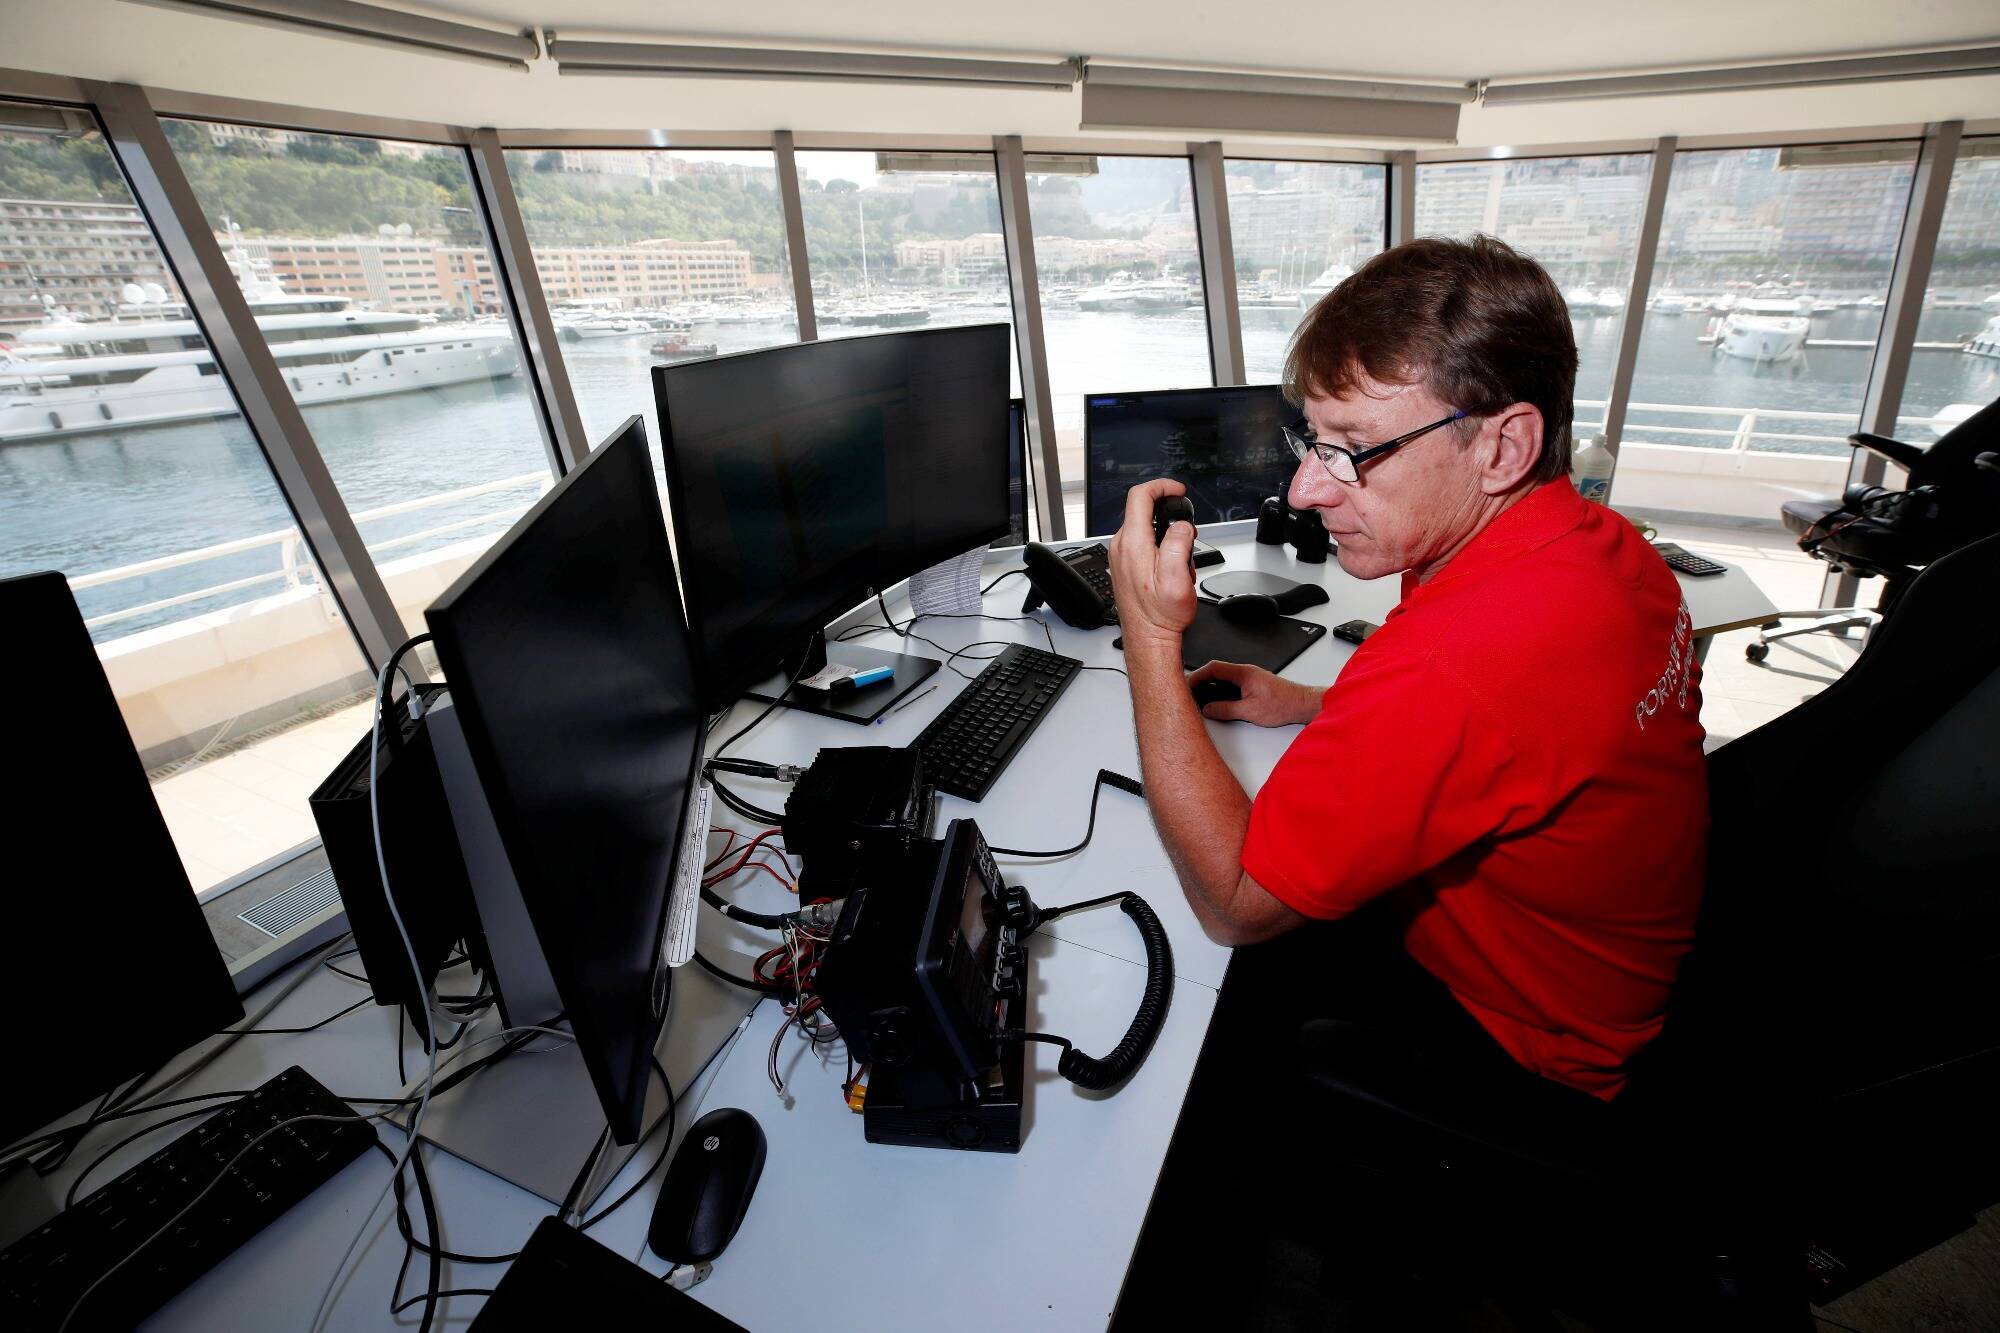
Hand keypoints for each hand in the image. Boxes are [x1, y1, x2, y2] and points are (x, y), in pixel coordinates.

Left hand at [1107, 479, 1196, 649]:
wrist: (1148, 636)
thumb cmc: (1161, 614)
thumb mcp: (1178, 577)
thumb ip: (1179, 543)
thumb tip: (1182, 526)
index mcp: (1133, 543)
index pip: (1140, 496)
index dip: (1161, 486)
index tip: (1177, 490)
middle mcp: (1121, 546)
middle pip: (1141, 511)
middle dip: (1168, 516)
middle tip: (1187, 535)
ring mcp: (1120, 556)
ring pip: (1144, 528)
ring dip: (1166, 536)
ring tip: (1180, 561)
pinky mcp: (1123, 564)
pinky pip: (1141, 544)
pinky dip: (1159, 548)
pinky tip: (1169, 569)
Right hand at [1188, 661, 1322, 727]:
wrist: (1302, 704)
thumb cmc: (1284, 704)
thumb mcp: (1250, 711)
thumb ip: (1226, 710)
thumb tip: (1208, 709)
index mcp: (1244, 673)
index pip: (1213, 668)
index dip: (1197, 675)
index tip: (1186, 684)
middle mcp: (1245, 672)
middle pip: (1215, 671)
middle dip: (1200, 680)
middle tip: (1188, 691)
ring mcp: (1248, 678)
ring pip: (1222, 678)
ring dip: (1210, 686)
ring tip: (1198, 697)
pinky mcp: (1251, 685)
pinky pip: (1230, 684)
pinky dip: (1219, 691)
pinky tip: (1215, 701)